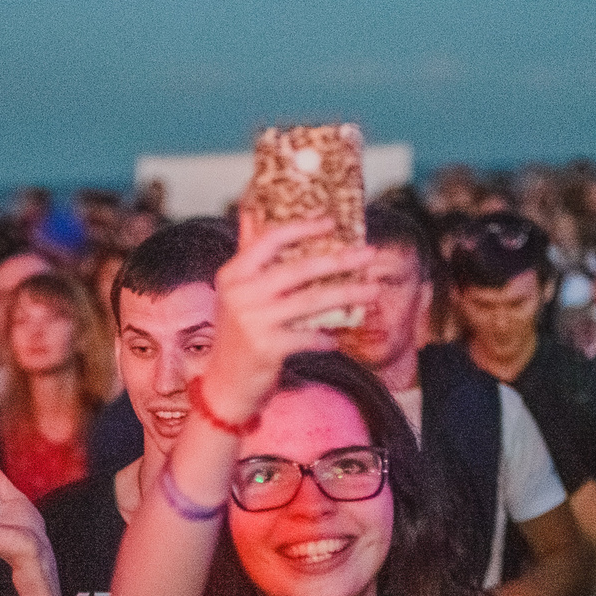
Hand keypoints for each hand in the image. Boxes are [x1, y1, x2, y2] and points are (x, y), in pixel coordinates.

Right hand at [202, 213, 376, 423]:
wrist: (224, 384)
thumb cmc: (237, 334)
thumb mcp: (236, 292)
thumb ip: (249, 254)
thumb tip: (252, 210)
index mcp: (233, 274)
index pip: (269, 240)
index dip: (301, 227)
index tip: (331, 221)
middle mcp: (241, 294)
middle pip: (298, 270)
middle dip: (338, 260)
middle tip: (368, 254)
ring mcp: (254, 321)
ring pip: (310, 302)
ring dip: (345, 295)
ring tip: (372, 290)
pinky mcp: (268, 348)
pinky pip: (309, 336)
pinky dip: (326, 337)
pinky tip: (339, 338)